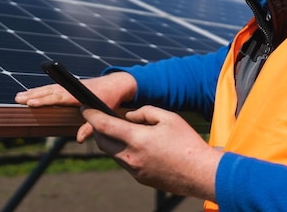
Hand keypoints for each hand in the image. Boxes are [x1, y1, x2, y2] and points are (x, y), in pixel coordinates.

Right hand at [15, 71, 137, 139]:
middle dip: (33, 95)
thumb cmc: (110, 99)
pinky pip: (52, 88)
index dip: (45, 100)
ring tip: (18, 96)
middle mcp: (72, 88)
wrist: (116, 84)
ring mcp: (70, 86)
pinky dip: (41, 90)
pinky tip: (31, 93)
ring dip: (34, 92)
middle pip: (50, 91)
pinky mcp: (69, 86)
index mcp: (79, 94)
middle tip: (17, 99)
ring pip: (49, 88)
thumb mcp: (103, 112)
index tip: (31, 102)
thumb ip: (90, 126)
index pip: (59, 98)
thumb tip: (79, 140)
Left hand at [82, 105, 221, 200]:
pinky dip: (125, 152)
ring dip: (112, 141)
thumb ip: (145, 112)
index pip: (104, 126)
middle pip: (102, 142)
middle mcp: (131, 157)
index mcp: (136, 139)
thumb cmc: (187, 143)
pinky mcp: (141, 178)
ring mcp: (135, 170)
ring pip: (113, 154)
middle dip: (99, 130)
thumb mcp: (168, 117)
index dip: (91, 115)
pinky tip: (140, 145)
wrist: (202, 173)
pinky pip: (125, 163)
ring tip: (126, 131)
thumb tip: (129, 115)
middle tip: (104, 119)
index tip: (84, 108)